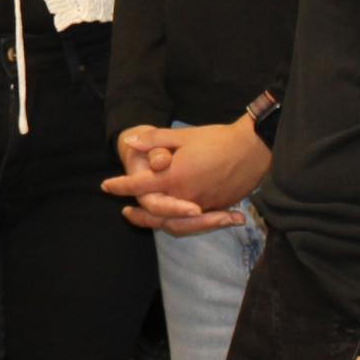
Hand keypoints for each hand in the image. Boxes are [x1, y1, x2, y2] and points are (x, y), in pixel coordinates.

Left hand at [103, 119, 269, 234]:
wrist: (253, 149)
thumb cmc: (217, 139)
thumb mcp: (183, 135)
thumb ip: (155, 141)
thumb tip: (130, 142)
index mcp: (174, 177)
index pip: (139, 186)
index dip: (120, 186)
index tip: (106, 186)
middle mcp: (186, 196)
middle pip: (155, 213)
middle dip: (139, 215)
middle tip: (125, 213)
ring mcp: (203, 204)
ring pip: (175, 223)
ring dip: (158, 223)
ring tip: (146, 220)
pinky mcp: (216, 207)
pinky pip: (193, 222)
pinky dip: (181, 224)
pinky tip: (174, 219)